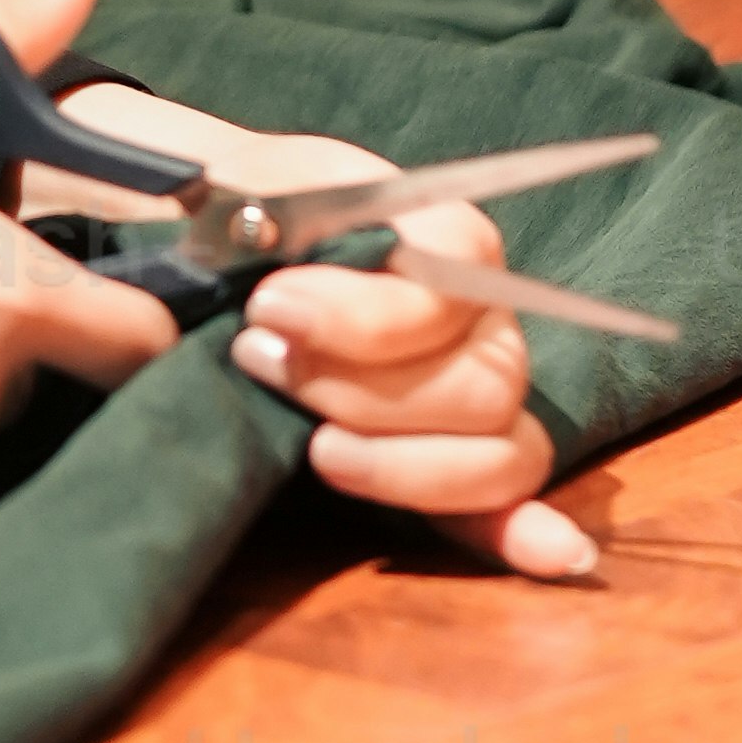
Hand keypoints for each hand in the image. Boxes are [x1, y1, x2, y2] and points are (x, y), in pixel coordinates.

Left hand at [226, 204, 597, 583]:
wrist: (189, 244)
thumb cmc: (214, 212)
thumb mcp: (224, 186)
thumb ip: (249, 217)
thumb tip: (265, 287)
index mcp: (432, 229)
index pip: (461, 266)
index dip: (369, 311)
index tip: (268, 308)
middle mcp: (473, 314)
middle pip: (485, 379)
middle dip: (365, 390)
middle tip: (258, 363)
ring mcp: (469, 392)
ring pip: (499, 449)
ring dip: (403, 464)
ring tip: (311, 447)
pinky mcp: (442, 460)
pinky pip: (507, 498)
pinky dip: (524, 529)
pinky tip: (551, 556)